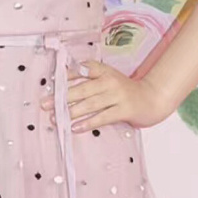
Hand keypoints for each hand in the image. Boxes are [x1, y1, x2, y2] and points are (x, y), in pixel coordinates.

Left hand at [40, 60, 172, 130]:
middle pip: (83, 89)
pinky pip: (102, 118)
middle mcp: (110, 81)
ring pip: (90, 104)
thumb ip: (91, 80)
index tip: (52, 83)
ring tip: (56, 118)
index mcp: (105, 71)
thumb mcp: (109, 79)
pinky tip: (75, 127)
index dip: (67, 75)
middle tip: (45, 104)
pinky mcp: (124, 110)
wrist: (151, 99)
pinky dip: (87, 123)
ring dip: (71, 112)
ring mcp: (118, 96)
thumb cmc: (125, 91)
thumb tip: (64, 88)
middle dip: (62, 97)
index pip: (83, 70)